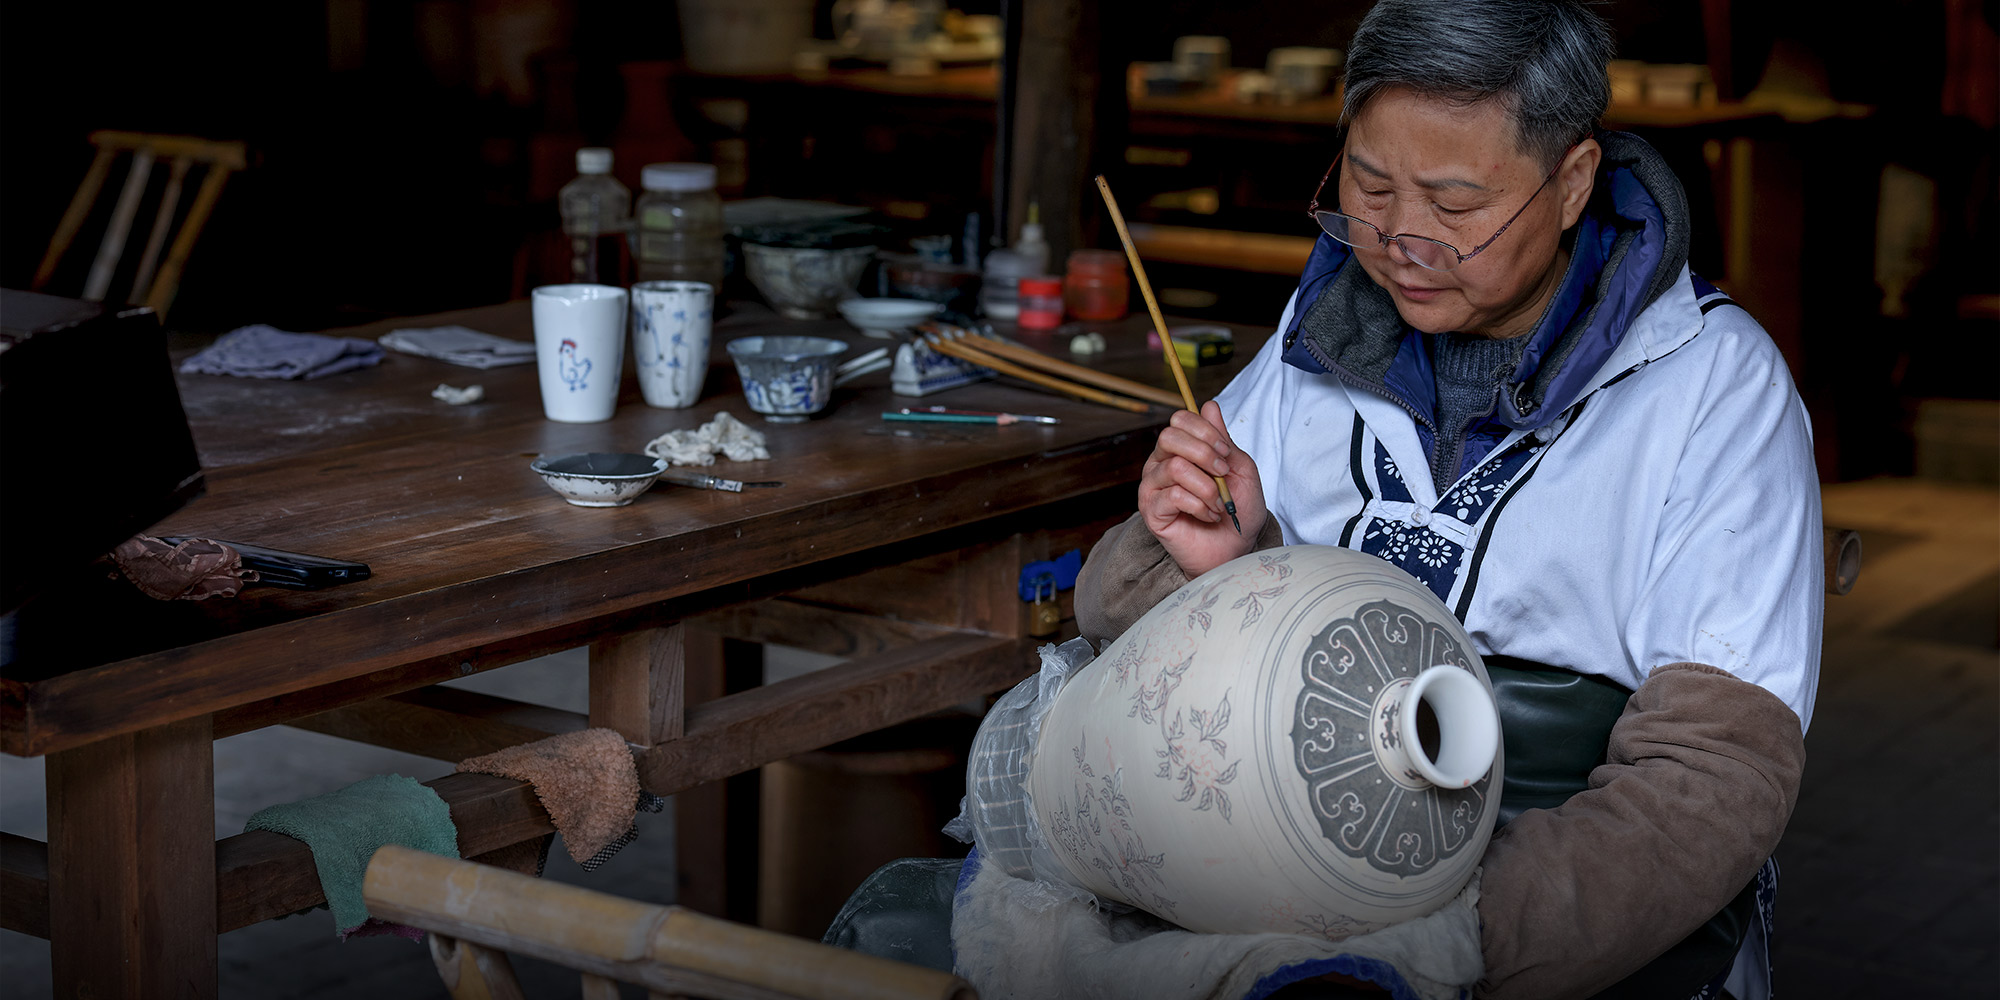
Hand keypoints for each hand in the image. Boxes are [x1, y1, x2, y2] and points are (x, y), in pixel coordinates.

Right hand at [1139, 401, 1267, 577]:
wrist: (1236, 548)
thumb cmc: (1237, 509)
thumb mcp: (1240, 468)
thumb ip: (1222, 439)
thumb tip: (1209, 405)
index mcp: (1180, 450)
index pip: (1180, 420)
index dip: (1205, 431)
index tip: (1226, 452)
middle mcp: (1161, 464)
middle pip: (1170, 437)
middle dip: (1204, 453)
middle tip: (1222, 474)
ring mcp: (1153, 487)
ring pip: (1175, 467)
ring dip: (1207, 487)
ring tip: (1218, 503)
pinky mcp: (1151, 511)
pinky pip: (1173, 495)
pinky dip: (1199, 505)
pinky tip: (1208, 515)